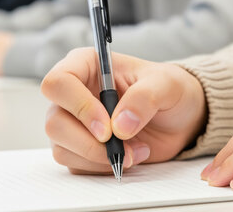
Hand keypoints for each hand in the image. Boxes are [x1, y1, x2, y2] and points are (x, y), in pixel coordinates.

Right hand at [41, 48, 206, 174]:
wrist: (178, 117)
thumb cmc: (168, 90)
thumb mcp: (166, 85)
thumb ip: (144, 98)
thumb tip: (120, 125)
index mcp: (86, 65)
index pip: (58, 83)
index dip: (78, 107)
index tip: (107, 127)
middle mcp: (73, 93)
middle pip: (54, 122)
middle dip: (88, 142)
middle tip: (120, 146)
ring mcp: (72, 122)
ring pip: (62, 148)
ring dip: (99, 158)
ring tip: (134, 150)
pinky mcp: (79, 148)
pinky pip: (76, 166)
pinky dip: (103, 168)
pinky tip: (129, 155)